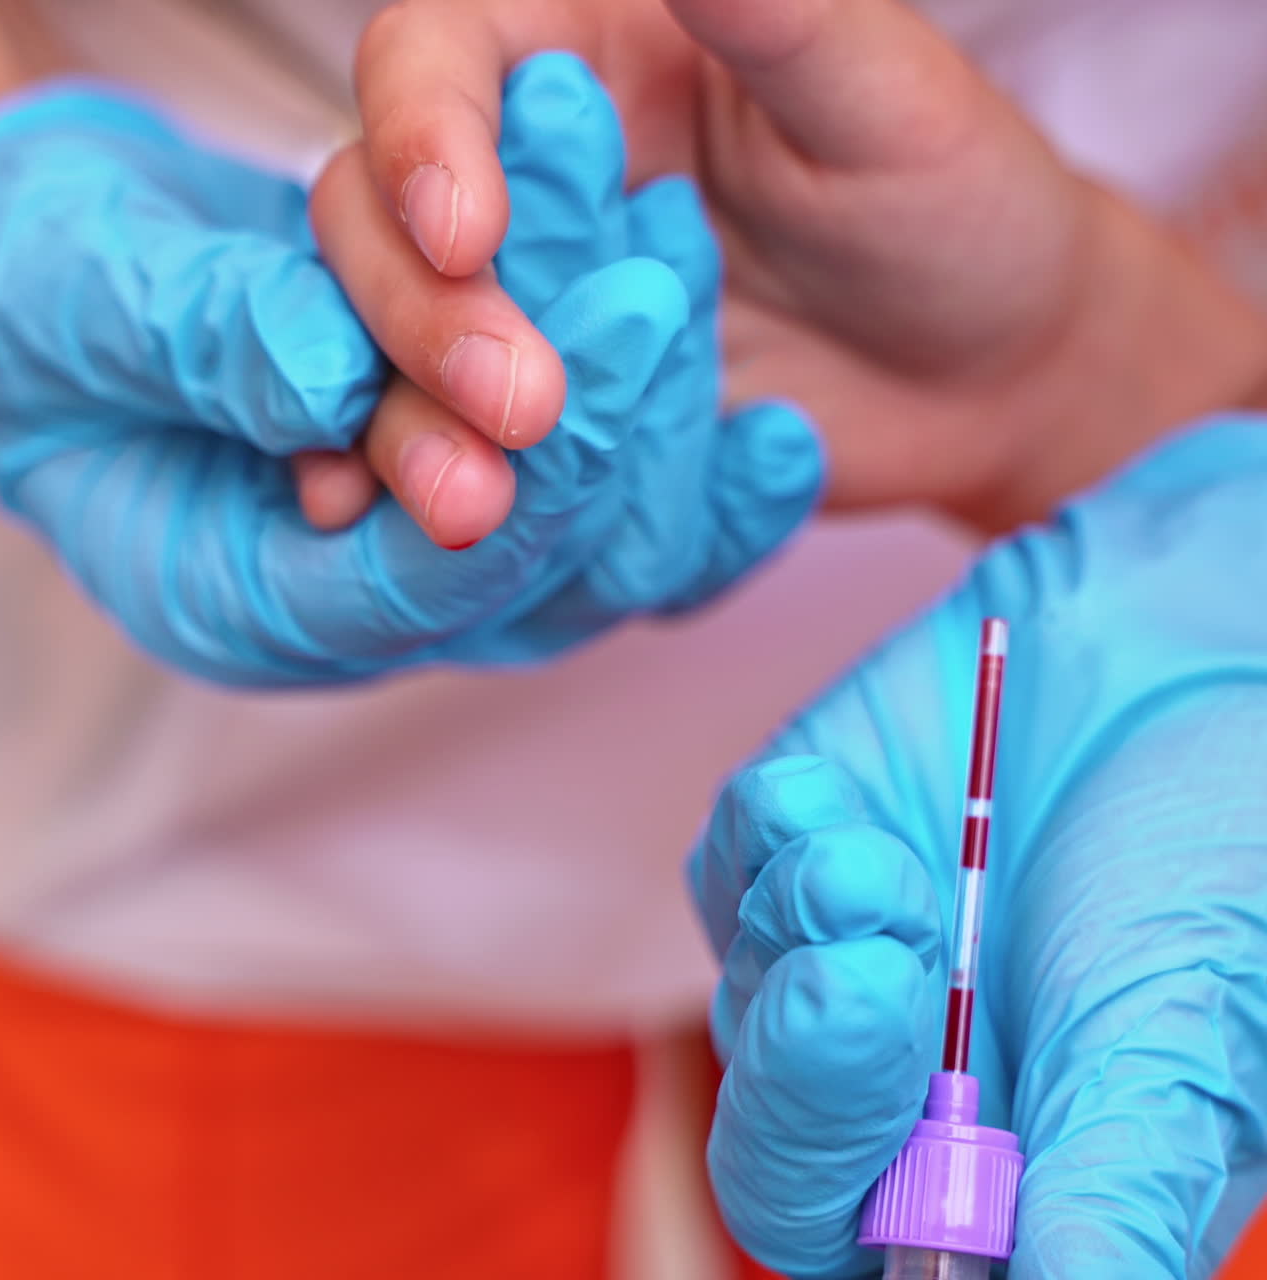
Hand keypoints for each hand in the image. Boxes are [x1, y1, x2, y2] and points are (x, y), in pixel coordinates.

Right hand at [0, 63, 817, 685]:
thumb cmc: (33, 297)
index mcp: (244, 600)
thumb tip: (317, 366)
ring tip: (689, 281)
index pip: (405, 581)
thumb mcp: (70, 293)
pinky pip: (606, 512)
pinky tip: (775, 433)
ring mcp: (427, 556)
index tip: (561, 375)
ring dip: (642, 422)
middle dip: (585, 436)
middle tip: (658, 294)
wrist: (68, 278)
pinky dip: (685, 472)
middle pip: (518, 567)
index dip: (491, 489)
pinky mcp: (479, 492)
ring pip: (580, 543)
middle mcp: (360, 602)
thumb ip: (185, 333)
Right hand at [340, 0, 1266, 530]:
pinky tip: (434, 539)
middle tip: (519, 408)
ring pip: (396, 360)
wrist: (983, 371)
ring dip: (406, 434)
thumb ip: (769, 7)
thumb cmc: (951, 206)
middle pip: (375, 229)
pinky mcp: (554, 428)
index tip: (468, 238)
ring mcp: (532, 319)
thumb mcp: (879, 95)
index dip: (418, 142)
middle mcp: (526, 191)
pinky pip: (464, 458)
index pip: (429, 65)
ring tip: (472, 510)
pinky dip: (438, 498)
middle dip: (419, 322)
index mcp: (576, 62)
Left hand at [689, 413, 1266, 1277]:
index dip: (857, 1201)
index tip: (907, 1129)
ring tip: (892, 868)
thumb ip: (1120, 1183)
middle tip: (879, 978)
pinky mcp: (793, 839)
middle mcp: (895, 1071)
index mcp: (991, 1158)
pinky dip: (769, 835)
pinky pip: (728, 859)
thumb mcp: (1182, 1032)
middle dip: (811, 1071)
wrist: (1167, 662)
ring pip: (741, 991)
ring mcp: (830, 950)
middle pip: (773, 1146)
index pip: (861, 1245)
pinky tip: (840, 801)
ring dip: (805, 929)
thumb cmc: (1206, 858)